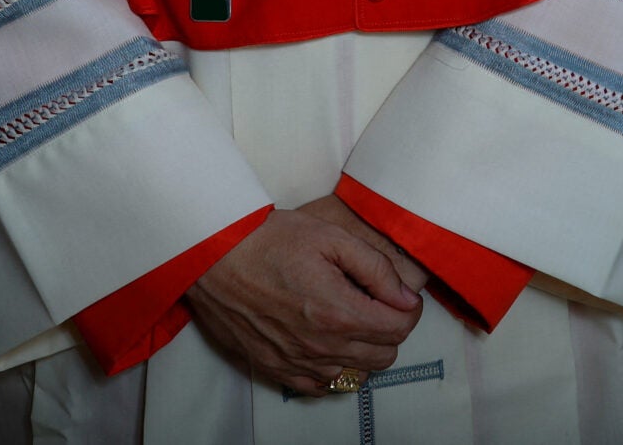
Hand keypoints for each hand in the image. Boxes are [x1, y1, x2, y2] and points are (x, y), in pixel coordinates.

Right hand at [185, 206, 422, 394]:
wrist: (214, 256)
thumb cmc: (270, 240)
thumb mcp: (331, 238)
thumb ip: (376, 268)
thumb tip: (406, 297)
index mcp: (339, 312)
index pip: (400, 329)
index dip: (408, 309)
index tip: (397, 294)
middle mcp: (321, 346)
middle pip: (384, 355)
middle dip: (388, 328)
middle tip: (372, 302)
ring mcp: (298, 362)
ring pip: (356, 372)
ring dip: (362, 348)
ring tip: (346, 317)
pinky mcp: (276, 368)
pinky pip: (321, 385)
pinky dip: (333, 367)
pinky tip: (325, 341)